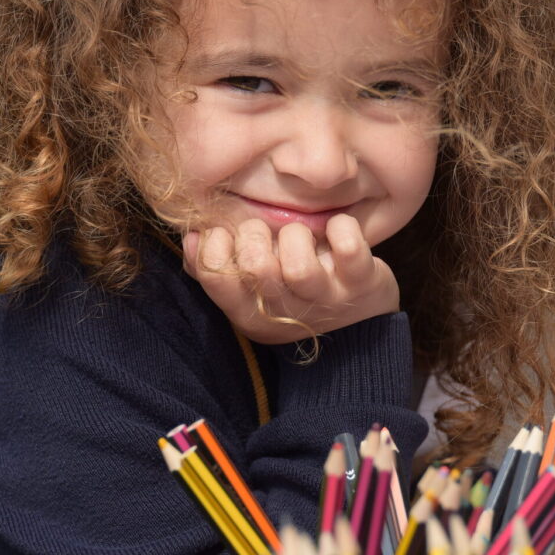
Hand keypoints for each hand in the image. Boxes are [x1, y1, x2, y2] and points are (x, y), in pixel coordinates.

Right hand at [182, 215, 400, 343]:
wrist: (360, 326)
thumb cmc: (294, 296)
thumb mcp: (250, 290)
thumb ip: (215, 266)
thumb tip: (192, 237)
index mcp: (249, 313)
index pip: (214, 276)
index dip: (214, 245)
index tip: (228, 234)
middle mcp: (285, 311)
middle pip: (255, 267)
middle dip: (255, 234)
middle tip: (265, 232)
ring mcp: (326, 299)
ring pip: (299, 266)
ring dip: (296, 236)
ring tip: (301, 237)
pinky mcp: (362, 283)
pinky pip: (349, 247)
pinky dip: (342, 228)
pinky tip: (336, 230)